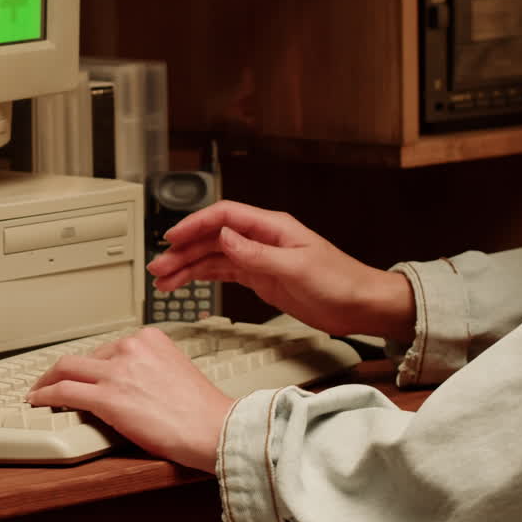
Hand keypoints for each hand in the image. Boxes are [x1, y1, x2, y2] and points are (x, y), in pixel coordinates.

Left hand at [25, 327, 232, 472]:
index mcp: (150, 338)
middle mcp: (131, 347)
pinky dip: (45, 395)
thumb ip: (149, 367)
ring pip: (67, 368)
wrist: (214, 428)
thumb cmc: (202, 410)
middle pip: (84, 355)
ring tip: (39, 391)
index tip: (81, 372)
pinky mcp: (107, 397)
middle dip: (64, 370)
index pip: (107, 347)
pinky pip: (64, 391)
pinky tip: (38, 400)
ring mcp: (117, 371)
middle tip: (52, 381)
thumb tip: (128, 382)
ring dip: (47, 380)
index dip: (89, 364)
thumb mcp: (176, 370)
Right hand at [147, 201, 415, 343]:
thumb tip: (224, 236)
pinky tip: (186, 284)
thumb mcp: (297, 268)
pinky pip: (223, 273)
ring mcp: (259, 258)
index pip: (223, 216)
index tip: (172, 237)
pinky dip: (202, 279)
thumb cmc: (341, 282)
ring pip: (213, 257)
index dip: (195, 224)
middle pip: (212, 237)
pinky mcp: (260, 277)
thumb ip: (257, 254)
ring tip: (164, 280)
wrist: (362, 305)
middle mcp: (262, 238)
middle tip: (159, 266)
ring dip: (188, 267)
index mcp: (272, 227)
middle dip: (182, 250)